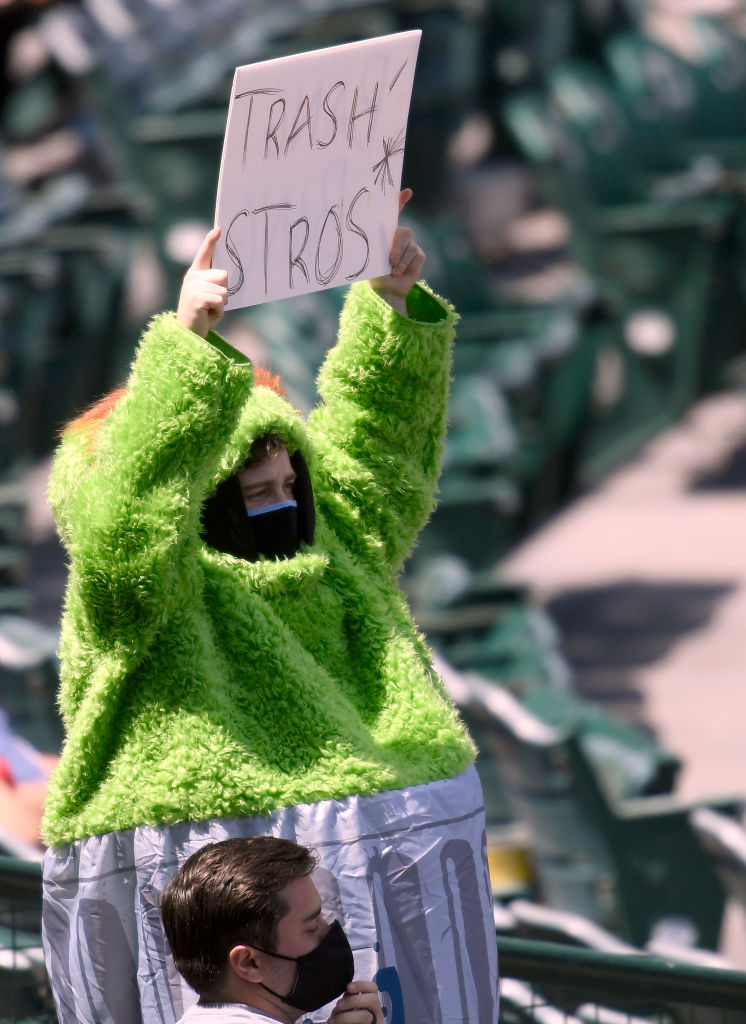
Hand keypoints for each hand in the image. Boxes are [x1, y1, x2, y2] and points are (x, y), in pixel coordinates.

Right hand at [176, 227, 228, 337]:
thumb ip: (214, 284)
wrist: (188, 333)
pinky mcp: (197, 298)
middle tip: (213, 304)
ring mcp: (193, 287)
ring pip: (224, 291)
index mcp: (195, 274)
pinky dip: (219, 312)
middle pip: (224, 275)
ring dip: (222, 305)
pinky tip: (208, 316)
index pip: (204, 254)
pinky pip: (220, 301)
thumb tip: (225, 276)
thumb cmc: (202, 315)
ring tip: (209, 311)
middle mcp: (192, 277)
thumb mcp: (208, 296)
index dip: (211, 241)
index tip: (218, 229)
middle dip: (224, 291)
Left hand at [328, 979, 382, 1023]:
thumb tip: (347, 990)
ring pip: (365, 1016)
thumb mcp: (349, 1004)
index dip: (361, 985)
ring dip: (346, 1016)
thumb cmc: (347, 1016)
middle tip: (339, 1005)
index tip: (348, 987)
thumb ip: (351, 997)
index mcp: (372, 1001)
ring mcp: (374, 1022)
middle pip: (372, 1000)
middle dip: (353, 1000)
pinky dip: (346, 1023)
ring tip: (333, 1020)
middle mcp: (376, 1011)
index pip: (373, 988)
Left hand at [369, 188, 424, 315]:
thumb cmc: (375, 273)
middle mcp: (399, 236)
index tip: (407, 192)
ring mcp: (411, 245)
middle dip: (398, 247)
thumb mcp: (369, 259)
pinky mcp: (419, 255)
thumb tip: (365, 235)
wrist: (386, 290)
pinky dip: (407, 266)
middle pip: (405, 232)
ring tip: (393, 271)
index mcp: (386, 233)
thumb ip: (372, 248)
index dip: (400, 201)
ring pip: (410, 247)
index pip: (394, 213)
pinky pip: (416, 256)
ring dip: (401, 261)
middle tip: (391, 261)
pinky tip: (400, 272)